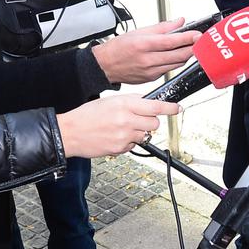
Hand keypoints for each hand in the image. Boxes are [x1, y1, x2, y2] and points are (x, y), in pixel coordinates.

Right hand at [56, 95, 179, 157]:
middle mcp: (127, 119)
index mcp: (125, 104)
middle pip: (154, 123)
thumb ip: (130, 101)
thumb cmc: (87, 115)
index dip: (170, 108)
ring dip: (139, 132)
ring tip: (121, 128)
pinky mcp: (121, 148)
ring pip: (145, 135)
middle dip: (150, 122)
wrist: (70, 132)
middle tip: (139, 120)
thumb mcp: (110, 101)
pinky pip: (134, 145)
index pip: (155, 106)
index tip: (177, 108)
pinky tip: (115, 136)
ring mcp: (125, 135)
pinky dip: (128, 141)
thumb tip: (147, 102)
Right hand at [92, 19, 198, 84]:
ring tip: (189, 46)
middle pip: (178, 55)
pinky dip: (174, 62)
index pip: (171, 41)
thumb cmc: (119, 47)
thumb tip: (179, 22)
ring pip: (176, 63)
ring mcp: (150, 71)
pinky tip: (175, 55)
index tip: (198, 34)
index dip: (187, 38)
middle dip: (192, 48)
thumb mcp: (138, 31)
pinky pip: (169, 69)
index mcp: (143, 45)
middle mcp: (148, 60)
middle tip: (199, 41)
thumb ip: (162, 27)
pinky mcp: (152, 78)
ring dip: (185, 55)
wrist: (105, 66)